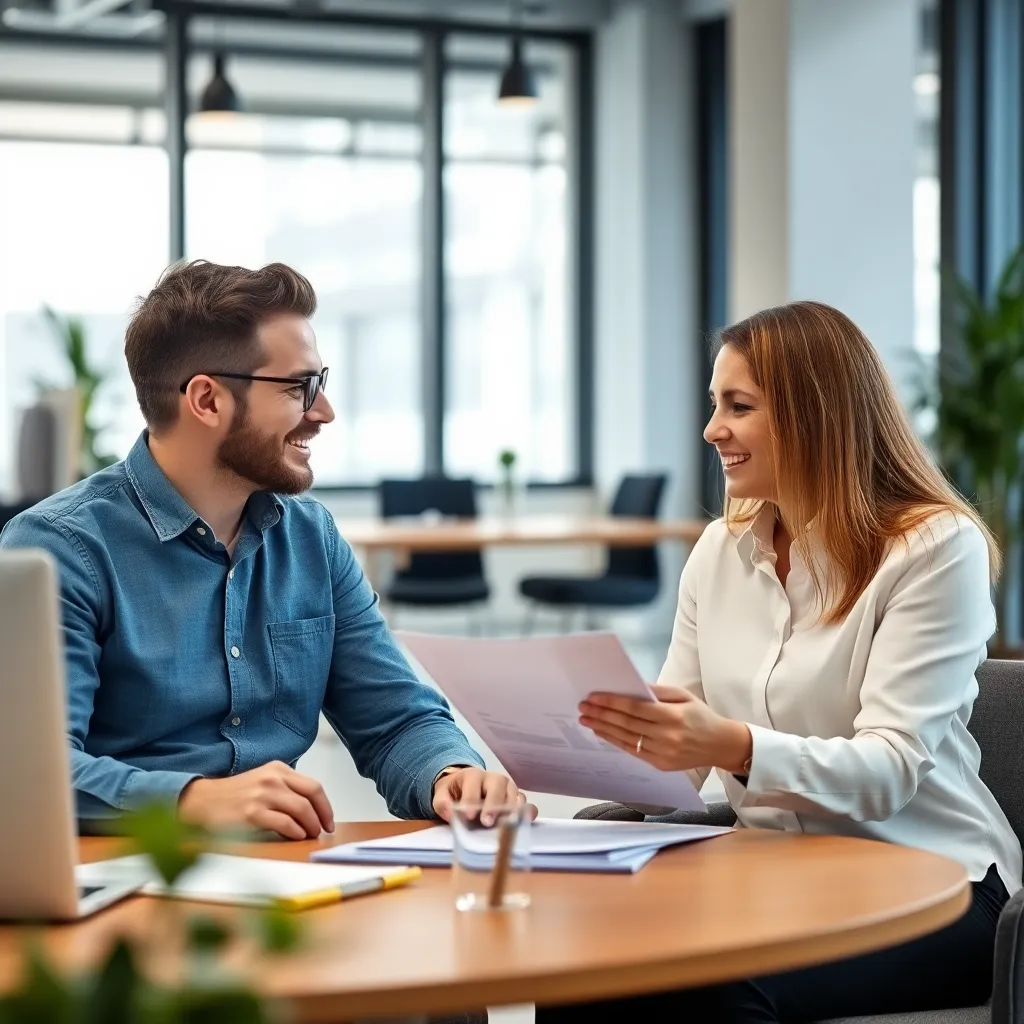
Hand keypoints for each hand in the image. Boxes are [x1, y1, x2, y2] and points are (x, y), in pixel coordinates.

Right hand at [178, 761, 334, 840]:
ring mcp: (262, 795)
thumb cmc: (234, 796)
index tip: (328, 820)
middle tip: (323, 830)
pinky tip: (295, 837)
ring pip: (301, 810)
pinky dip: (295, 832)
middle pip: (311, 796)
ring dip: (310, 826)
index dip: (325, 806)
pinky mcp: (252, 813)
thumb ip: (286, 791)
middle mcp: (272, 778)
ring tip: (309, 836)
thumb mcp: (263, 782)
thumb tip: (313, 811)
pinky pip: (285, 824)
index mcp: (278, 769)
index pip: (313, 786)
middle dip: (322, 816)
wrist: (201, 802)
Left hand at [431, 767, 538, 825]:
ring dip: (511, 808)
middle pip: (498, 785)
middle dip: (493, 804)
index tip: (468, 816)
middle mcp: (492, 778)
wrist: (465, 786)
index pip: (473, 783)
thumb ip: (442, 803)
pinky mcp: (515, 798)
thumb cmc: (454, 792)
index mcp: (472, 775)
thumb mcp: (442, 795)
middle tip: (487, 822)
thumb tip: (450, 813)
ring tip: (508, 823)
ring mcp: (507, 788)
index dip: (471, 799)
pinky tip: (526, 820)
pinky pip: (524, 801)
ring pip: (513, 792)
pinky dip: (527, 810)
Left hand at [579, 684, 751, 773]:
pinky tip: (603, 733)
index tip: (593, 697)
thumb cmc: (700, 716)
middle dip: (602, 714)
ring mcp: (664, 753)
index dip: (612, 702)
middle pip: (626, 724)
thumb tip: (630, 686)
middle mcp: (668, 736)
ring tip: (587, 720)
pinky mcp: (661, 765)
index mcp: (673, 716)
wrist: (720, 744)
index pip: (635, 708)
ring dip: (603, 729)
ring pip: (626, 739)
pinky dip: (616, 741)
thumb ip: (657, 691)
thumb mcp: (683, 695)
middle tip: (583, 707)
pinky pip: (633, 751)